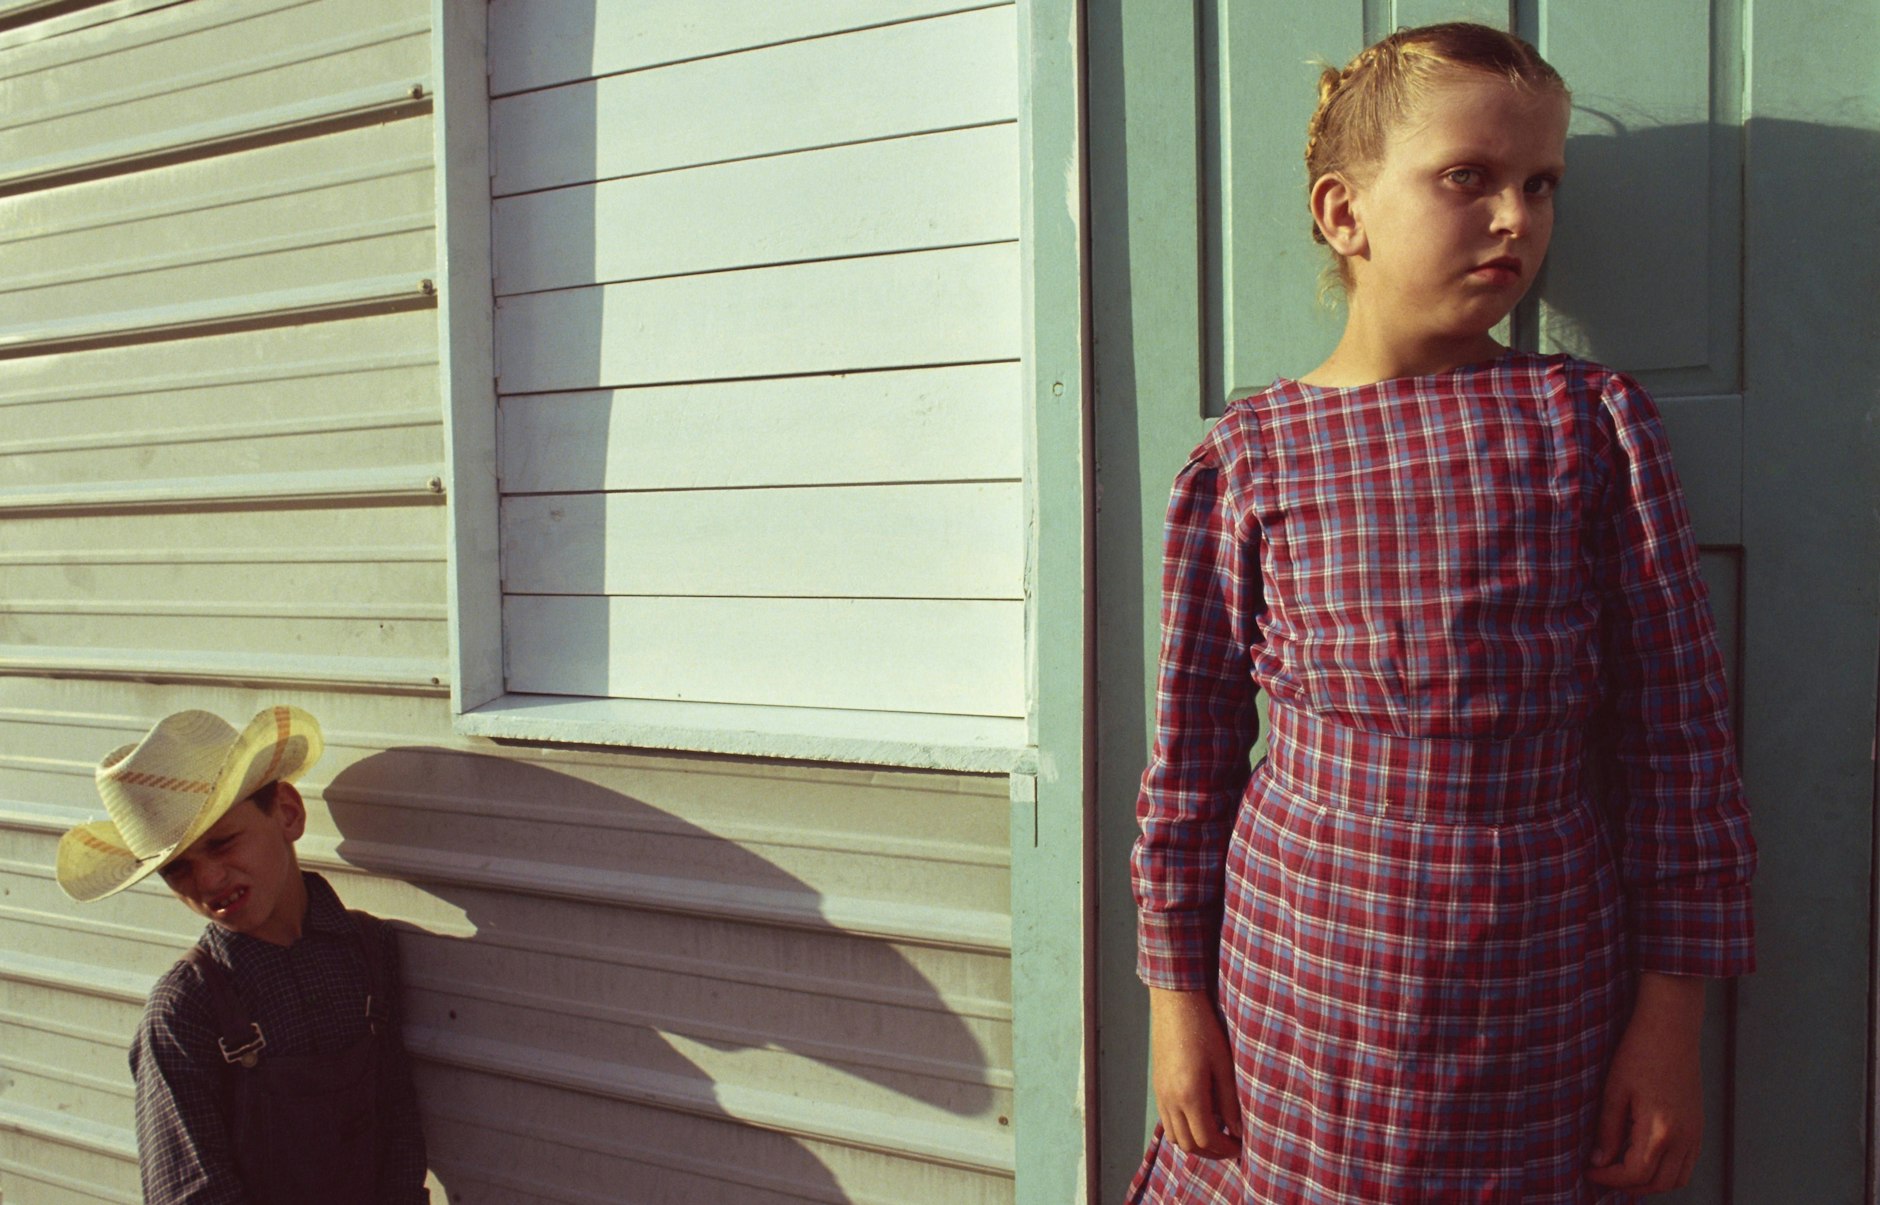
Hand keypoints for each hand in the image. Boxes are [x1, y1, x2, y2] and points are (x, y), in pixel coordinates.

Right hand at [1148, 987, 1241, 1159]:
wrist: (1176, 1005)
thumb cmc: (1203, 1030)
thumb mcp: (1224, 1066)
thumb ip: (1230, 1102)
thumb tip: (1237, 1131)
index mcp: (1189, 1095)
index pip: (1206, 1139)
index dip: (1225, 1149)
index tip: (1241, 1146)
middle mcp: (1170, 1100)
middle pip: (1188, 1145)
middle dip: (1211, 1152)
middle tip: (1231, 1146)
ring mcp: (1160, 1095)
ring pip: (1175, 1137)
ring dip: (1196, 1143)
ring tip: (1217, 1134)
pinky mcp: (1158, 1087)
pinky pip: (1168, 1122)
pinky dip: (1184, 1129)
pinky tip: (1200, 1118)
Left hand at [1587, 972, 1705, 1193]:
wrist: (1672, 1027)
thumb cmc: (1639, 1053)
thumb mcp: (1614, 1090)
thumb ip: (1608, 1130)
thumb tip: (1599, 1161)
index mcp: (1660, 1131)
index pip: (1634, 1175)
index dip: (1608, 1179)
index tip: (1588, 1172)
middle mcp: (1684, 1138)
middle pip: (1657, 1185)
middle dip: (1627, 1186)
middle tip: (1601, 1174)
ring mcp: (1695, 1133)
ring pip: (1676, 1179)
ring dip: (1649, 1183)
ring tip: (1620, 1170)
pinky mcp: (1699, 1126)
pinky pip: (1687, 1164)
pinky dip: (1667, 1171)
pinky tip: (1644, 1158)